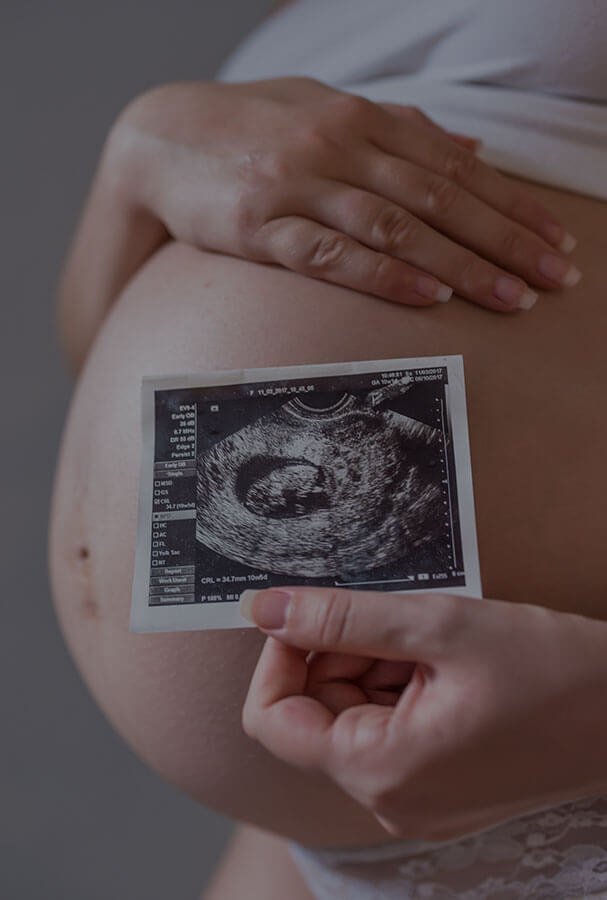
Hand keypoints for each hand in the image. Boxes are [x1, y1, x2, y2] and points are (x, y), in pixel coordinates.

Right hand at [112, 77, 578, 312]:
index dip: (510, 203)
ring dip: (460, 264)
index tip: (553, 239)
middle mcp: (335, 145)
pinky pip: (331, 253)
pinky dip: (383, 274)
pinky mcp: (258, 226)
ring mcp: (296, 184)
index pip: (452, 164)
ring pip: (395, 226)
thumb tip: (466, 148)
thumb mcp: (323, 108)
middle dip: (504, 240)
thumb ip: (396, 128)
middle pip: (437, 197)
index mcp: (358, 117)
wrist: (157, 138)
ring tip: (509, 298)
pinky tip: (427, 296)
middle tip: (553, 278)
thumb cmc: (248, 127)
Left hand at [240, 586, 606, 840]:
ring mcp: (416, 798)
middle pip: (314, 714)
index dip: (280, 657)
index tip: (310, 612)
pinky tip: (441, 660)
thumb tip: (262, 608)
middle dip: (336, 654)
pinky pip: (388, 730)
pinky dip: (398, 685)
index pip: (272, 718)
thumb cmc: (554, 671)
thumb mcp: (441, 626)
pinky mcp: (439, 786)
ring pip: (352, 716)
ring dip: (372, 664)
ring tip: (430, 638)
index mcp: (381, 770)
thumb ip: (342, 616)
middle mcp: (391, 799)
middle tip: (391, 615)